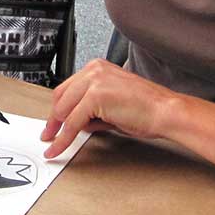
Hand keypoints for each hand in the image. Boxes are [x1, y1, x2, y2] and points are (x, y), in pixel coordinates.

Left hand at [40, 59, 176, 157]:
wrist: (165, 111)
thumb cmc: (147, 109)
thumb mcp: (112, 106)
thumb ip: (91, 111)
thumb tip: (75, 123)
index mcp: (97, 68)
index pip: (67, 89)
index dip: (57, 110)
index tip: (52, 125)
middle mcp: (93, 70)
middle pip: (60, 97)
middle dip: (53, 121)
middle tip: (49, 137)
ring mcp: (94, 81)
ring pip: (63, 110)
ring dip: (57, 131)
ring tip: (54, 146)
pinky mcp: (95, 96)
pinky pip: (72, 121)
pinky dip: (64, 138)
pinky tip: (60, 146)